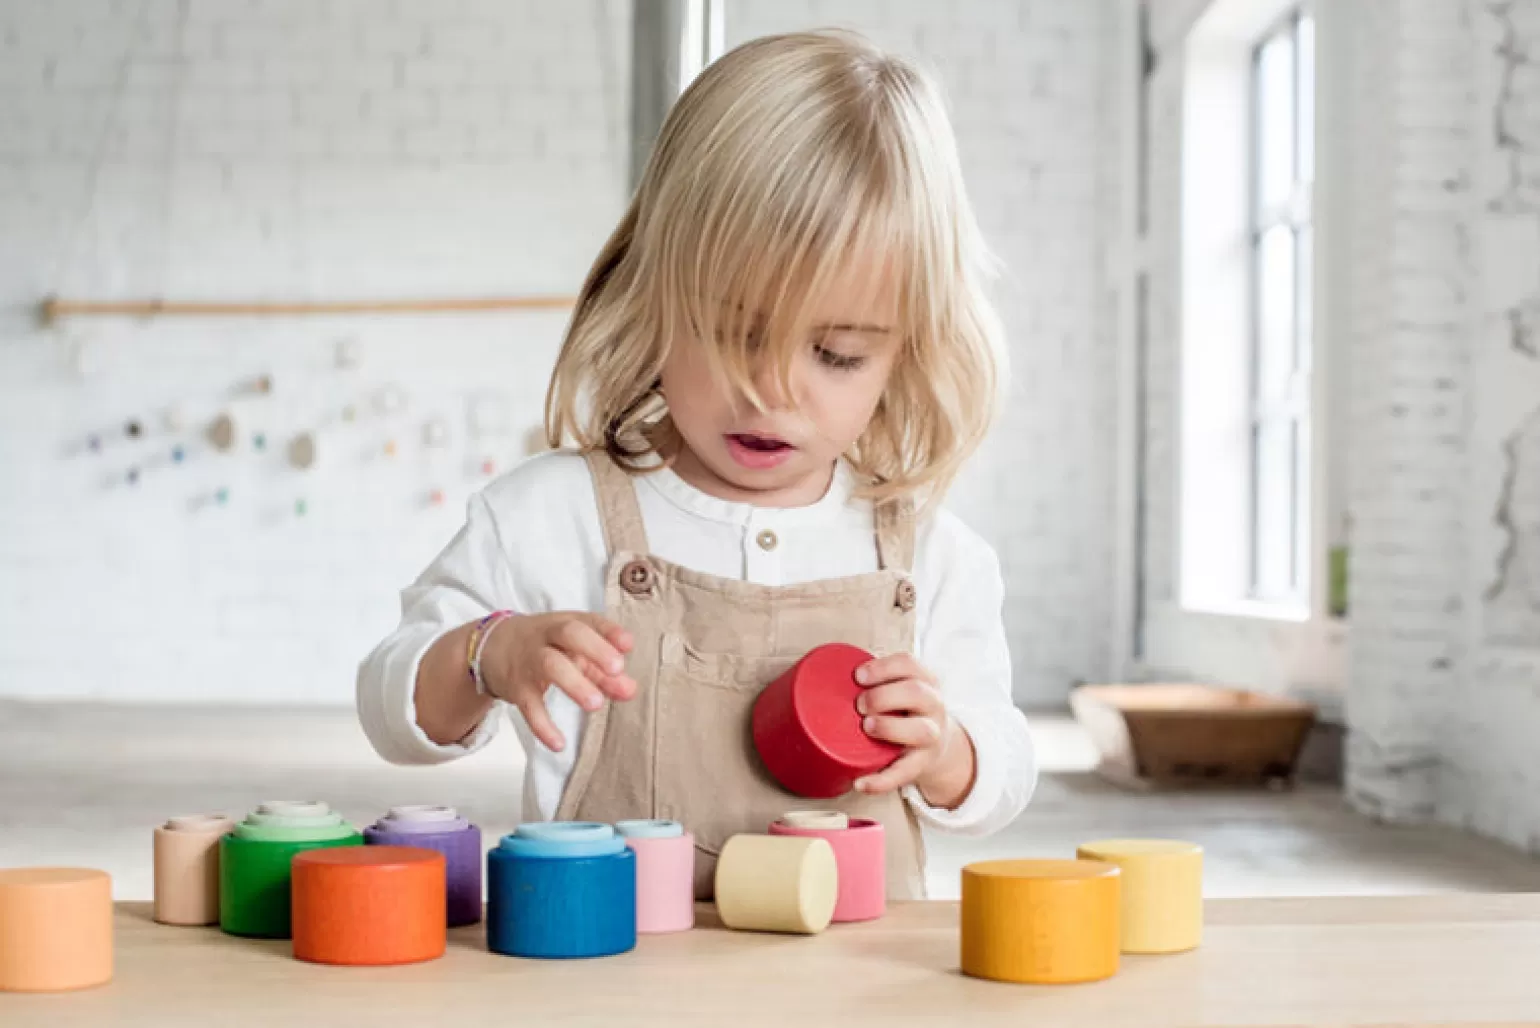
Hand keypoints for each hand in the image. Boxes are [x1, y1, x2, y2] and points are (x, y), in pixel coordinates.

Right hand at [483, 612, 635, 751]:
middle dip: (595, 649)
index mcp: (566, 623)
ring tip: (596, 704)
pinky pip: (529, 705)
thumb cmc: (545, 646)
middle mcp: (547, 637)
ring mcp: (529, 660)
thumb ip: (603, 671)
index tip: (628, 645)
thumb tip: (630, 690)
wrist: (491, 647)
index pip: (590, 621)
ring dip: (575, 684)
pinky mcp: (516, 687)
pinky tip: (559, 744)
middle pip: (570, 634)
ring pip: (551, 666)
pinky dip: (543, 725)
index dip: (610, 631)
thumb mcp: (573, 651)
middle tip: (617, 670)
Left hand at [852, 653, 975, 807]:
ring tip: (867, 728)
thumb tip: (827, 675)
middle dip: (883, 696)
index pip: (909, 665)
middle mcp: (933, 706)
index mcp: (925, 682)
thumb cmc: (907, 711)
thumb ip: (877, 682)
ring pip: (920, 730)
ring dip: (889, 727)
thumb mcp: (902, 689)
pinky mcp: (921, 764)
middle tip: (859, 705)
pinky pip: (904, 774)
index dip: (882, 668)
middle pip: (916, 693)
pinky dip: (881, 781)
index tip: (858, 675)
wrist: (936, 745)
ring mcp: (931, 736)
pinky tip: (860, 783)